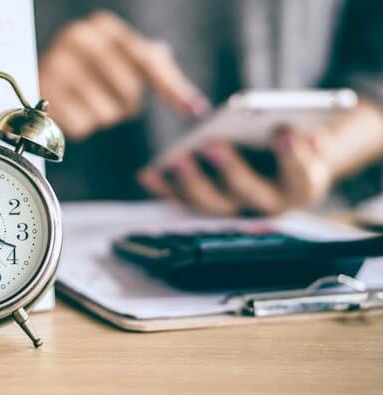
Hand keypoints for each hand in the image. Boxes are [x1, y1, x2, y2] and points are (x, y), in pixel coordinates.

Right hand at [39, 10, 209, 139]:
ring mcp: (56, 65)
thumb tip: (195, 106)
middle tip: (118, 100)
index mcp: (102, 26)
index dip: (170, 87)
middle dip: (130, 103)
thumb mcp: (126, 60)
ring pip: (106, 111)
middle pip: (128, 88)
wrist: (44, 81)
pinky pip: (84, 125)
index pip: (146, 60)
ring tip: (91, 102)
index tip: (193, 110)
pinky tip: (73, 110)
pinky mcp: (45, 96)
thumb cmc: (95, 72)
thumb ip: (160, 72)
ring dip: (106, 116)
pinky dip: (85, 125)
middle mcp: (77, 38)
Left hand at [138, 127, 334, 215]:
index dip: (293, 156)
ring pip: (212, 203)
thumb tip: (297, 131)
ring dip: (192, 182)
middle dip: (231, 169)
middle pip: (249, 193)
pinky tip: (147, 174)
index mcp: (301, 186)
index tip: (283, 130)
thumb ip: (301, 132)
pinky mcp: (206, 204)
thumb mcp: (302, 130)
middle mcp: (268, 205)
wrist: (279, 158)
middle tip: (213, 145)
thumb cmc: (288, 138)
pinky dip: (163, 188)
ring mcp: (235, 208)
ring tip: (178, 159)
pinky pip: (182, 200)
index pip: (301, 178)